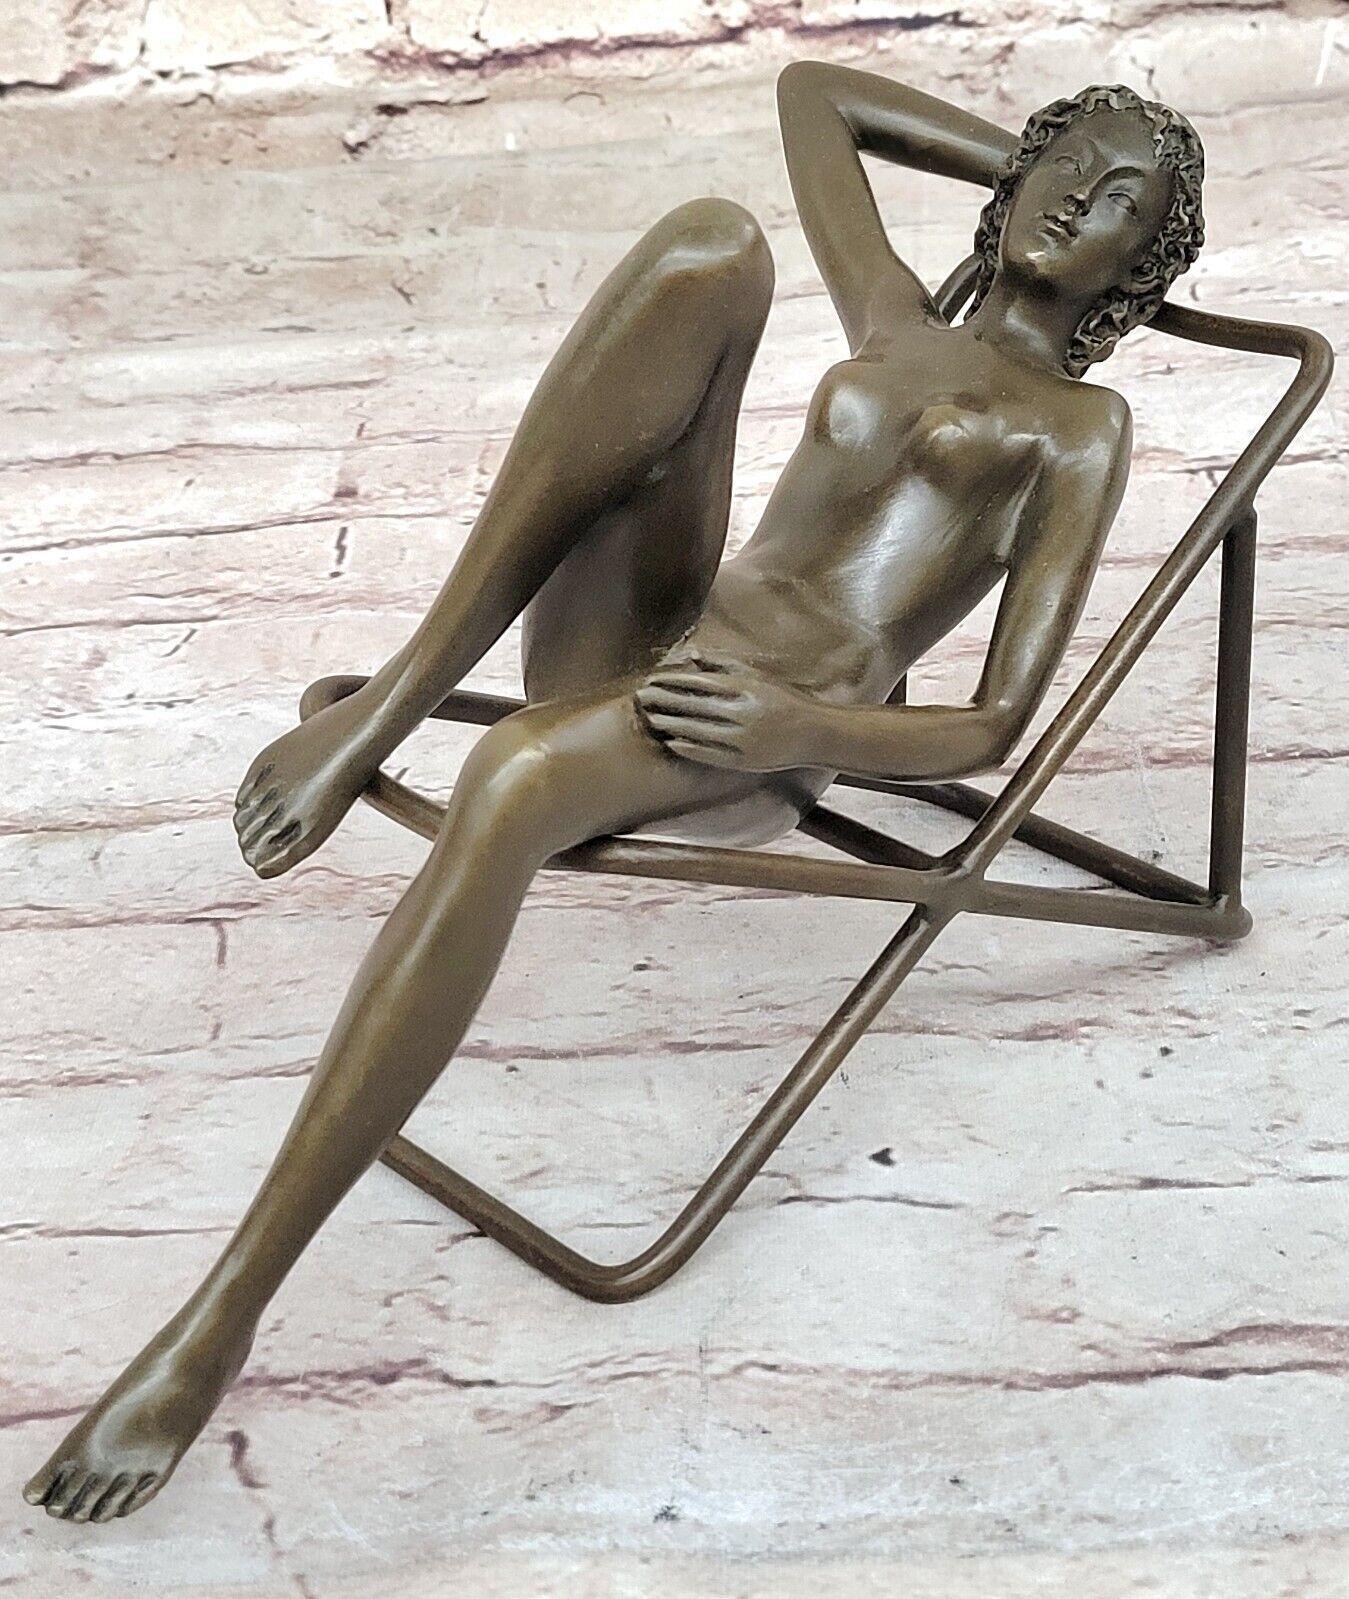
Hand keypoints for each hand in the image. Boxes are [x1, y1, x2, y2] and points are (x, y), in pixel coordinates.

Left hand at [632, 646, 818, 771]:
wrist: (814, 734)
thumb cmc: (786, 701)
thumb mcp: (760, 678)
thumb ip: (726, 666)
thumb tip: (694, 656)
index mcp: (747, 689)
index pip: (700, 683)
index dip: (673, 681)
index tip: (653, 679)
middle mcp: (743, 713)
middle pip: (694, 706)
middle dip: (664, 701)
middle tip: (641, 698)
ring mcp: (743, 739)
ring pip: (697, 731)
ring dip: (671, 724)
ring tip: (650, 718)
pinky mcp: (744, 761)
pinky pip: (709, 755)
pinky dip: (689, 748)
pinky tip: (672, 742)